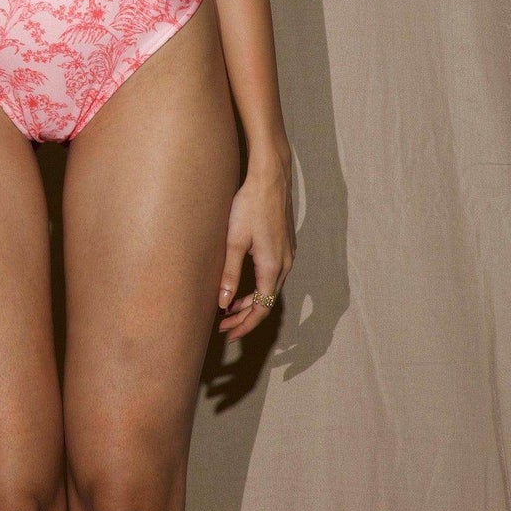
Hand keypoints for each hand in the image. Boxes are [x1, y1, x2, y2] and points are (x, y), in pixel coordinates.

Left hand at [216, 151, 295, 337]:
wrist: (270, 177)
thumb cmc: (250, 205)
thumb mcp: (234, 241)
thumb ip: (229, 274)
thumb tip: (224, 303)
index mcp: (273, 266)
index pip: (262, 308)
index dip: (245, 324)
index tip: (229, 333)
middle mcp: (285, 263)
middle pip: (267, 300)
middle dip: (245, 316)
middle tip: (223, 325)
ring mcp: (287, 253)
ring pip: (270, 288)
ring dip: (250, 300)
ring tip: (228, 308)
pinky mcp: (284, 244)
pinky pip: (272, 274)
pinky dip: (257, 285)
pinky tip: (241, 284)